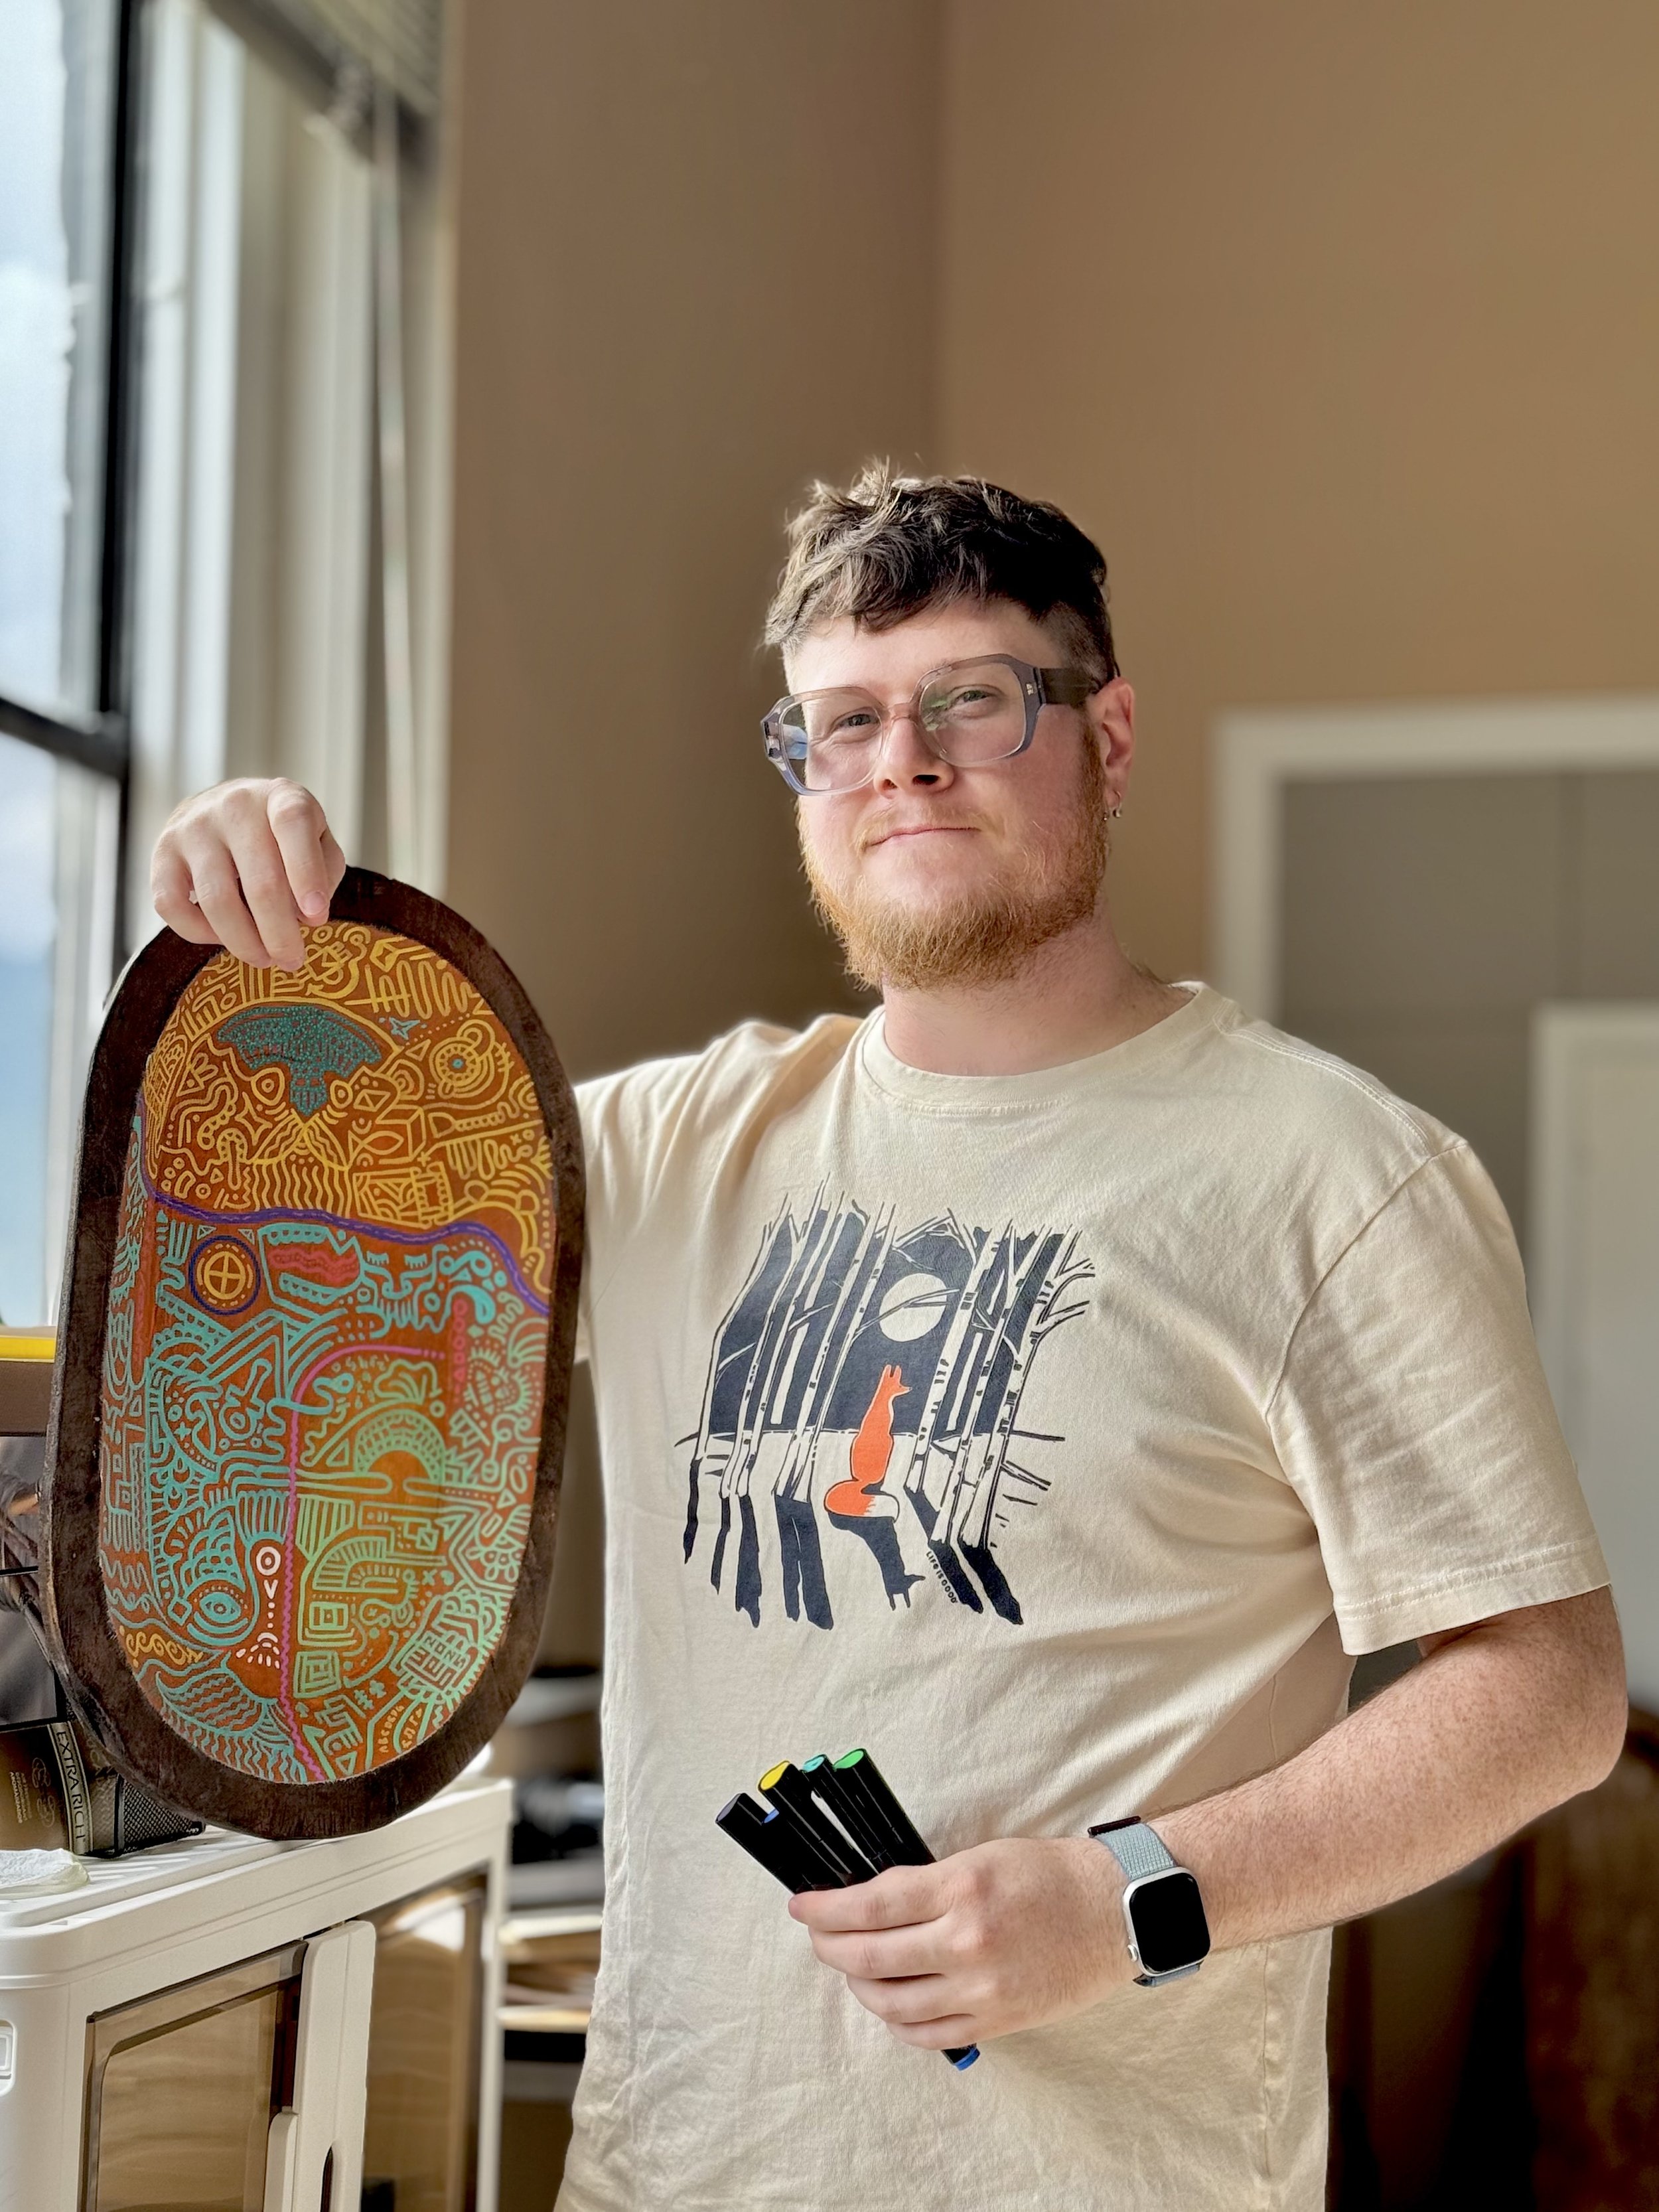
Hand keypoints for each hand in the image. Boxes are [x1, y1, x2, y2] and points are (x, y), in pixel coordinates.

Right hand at [152, 779, 345, 970]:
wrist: (223, 810)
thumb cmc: (281, 837)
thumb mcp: (317, 841)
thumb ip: (324, 872)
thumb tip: (305, 916)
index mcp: (281, 797)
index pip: (293, 826)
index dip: (307, 873)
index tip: (317, 918)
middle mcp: (234, 806)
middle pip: (260, 880)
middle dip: (279, 933)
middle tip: (292, 960)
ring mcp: (193, 828)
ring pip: (217, 900)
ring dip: (244, 942)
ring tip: (264, 958)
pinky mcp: (162, 853)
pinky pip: (172, 906)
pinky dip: (199, 934)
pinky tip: (222, 938)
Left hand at [788, 1836, 1132, 2048]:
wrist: (1114, 1911)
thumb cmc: (1049, 1875)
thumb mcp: (980, 1858)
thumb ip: (925, 1884)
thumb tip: (869, 1901)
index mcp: (961, 1889)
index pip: (871, 1904)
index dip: (826, 1908)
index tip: (802, 1905)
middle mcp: (966, 1943)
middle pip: (870, 1957)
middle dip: (829, 1946)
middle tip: (817, 1936)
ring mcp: (980, 1990)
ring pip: (891, 2002)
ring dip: (858, 1985)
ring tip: (851, 1968)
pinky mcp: (996, 2022)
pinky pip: (927, 2033)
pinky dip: (897, 2020)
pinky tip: (889, 2001)